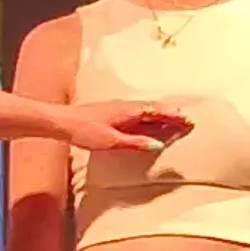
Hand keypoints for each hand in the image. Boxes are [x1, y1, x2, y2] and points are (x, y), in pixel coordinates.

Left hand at [57, 98, 191, 153]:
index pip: (157, 112)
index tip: (188, 121)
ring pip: (145, 108)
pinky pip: (135, 111)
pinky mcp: (110, 111)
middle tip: (187, 119)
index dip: (173, 117)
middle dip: (171, 113)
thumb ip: (135, 143)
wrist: (61, 122)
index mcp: (128, 111)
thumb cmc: (84, 131)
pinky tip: (146, 119)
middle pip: (153, 108)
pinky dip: (147, 115)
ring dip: (160, 113)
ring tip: (173, 118)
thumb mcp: (111, 142)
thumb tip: (158, 144)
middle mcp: (125, 105)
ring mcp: (117, 107)